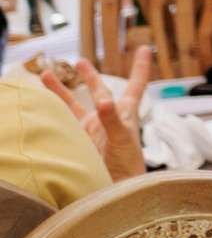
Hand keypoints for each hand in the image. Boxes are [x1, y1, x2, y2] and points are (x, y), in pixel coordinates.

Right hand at [39, 48, 151, 180]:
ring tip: (44, 74)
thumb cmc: (128, 165)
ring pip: (75, 103)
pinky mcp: (77, 138)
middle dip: (90, 76)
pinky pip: (63, 120)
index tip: (144, 49)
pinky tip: (41, 102)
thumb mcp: (123, 138)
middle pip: (100, 90)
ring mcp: (91, 127)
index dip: (140, 67)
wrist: (115, 187)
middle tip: (79, 61)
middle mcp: (108, 116)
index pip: (136, 84)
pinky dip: (52, 110)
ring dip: (61, 90)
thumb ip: (113, 120)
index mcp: (126, 112)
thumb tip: (103, 102)